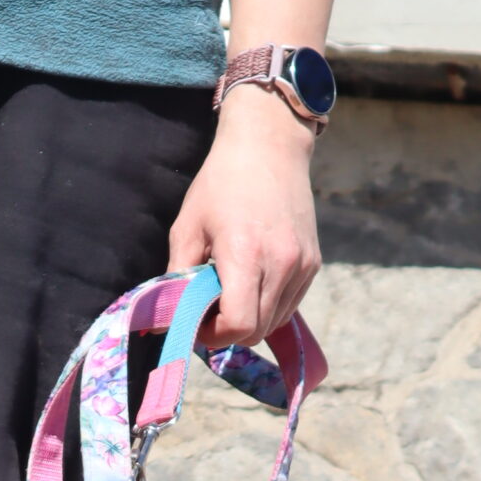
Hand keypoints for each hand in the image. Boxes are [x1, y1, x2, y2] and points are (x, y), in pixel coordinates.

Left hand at [168, 90, 322, 349]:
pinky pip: (288, 305)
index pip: (239, 325)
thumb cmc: (221, 183)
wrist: (269, 145)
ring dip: (250, 321)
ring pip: (275, 323)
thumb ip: (178, 275)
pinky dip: (268, 307)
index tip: (199, 322)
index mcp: (246, 254)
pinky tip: (252, 283)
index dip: (215, 335)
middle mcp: (281, 263)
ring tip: (230, 294)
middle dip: (229, 332)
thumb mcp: (187, 226)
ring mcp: (301, 265)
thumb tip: (167, 317)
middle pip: (256, 332)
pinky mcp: (313, 263)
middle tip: (209, 312)